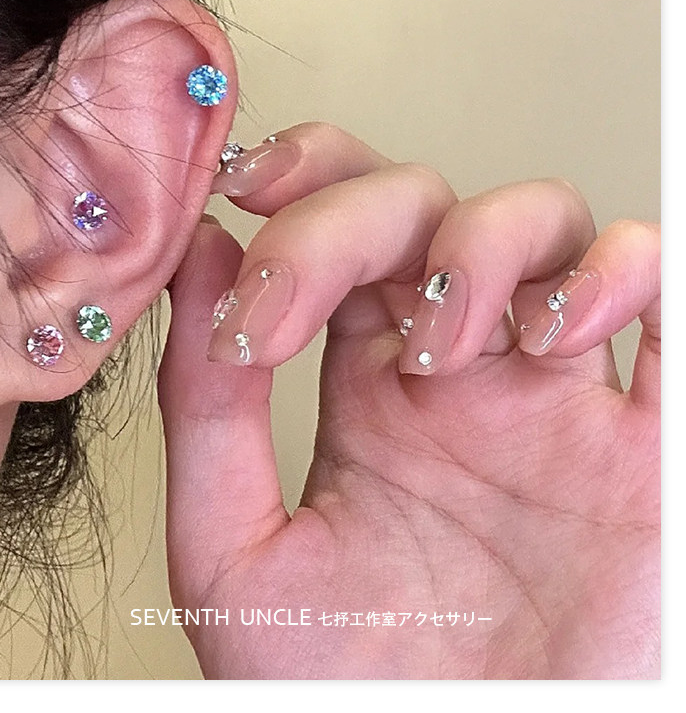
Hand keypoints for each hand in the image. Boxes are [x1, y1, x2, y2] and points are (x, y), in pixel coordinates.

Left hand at [157, 123, 659, 679]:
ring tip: (438, 347)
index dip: (299, 177)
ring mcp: (558, 395)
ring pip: (551, 224)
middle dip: (357, 215)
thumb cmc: (350, 692)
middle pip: (429, 203)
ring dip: (486, 242)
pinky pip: (669, 302)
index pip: (341, 221)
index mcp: (368, 384)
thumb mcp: (235, 558)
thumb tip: (199, 253)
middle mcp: (465, 369)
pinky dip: (628, 274)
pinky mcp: (647, 443)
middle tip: (295, 299)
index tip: (240, 194)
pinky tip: (561, 331)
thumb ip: (204, 413)